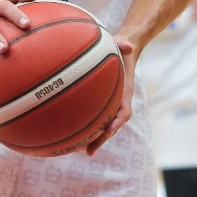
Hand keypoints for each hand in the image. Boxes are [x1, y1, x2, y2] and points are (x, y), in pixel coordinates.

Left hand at [87, 35, 136, 155]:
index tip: (108, 131)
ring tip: (76, 149)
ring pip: (101, 125)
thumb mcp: (123, 44)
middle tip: (88, 152)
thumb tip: (128, 46)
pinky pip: (92, 115)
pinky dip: (83, 125)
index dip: (117, 123)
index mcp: (125, 92)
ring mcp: (110, 103)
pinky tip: (67, 131)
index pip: (124, 112)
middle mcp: (118, 101)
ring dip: (91, 138)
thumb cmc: (121, 47)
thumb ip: (125, 44)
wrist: (123, 50)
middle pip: (111, 126)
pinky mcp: (100, 101)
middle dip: (100, 139)